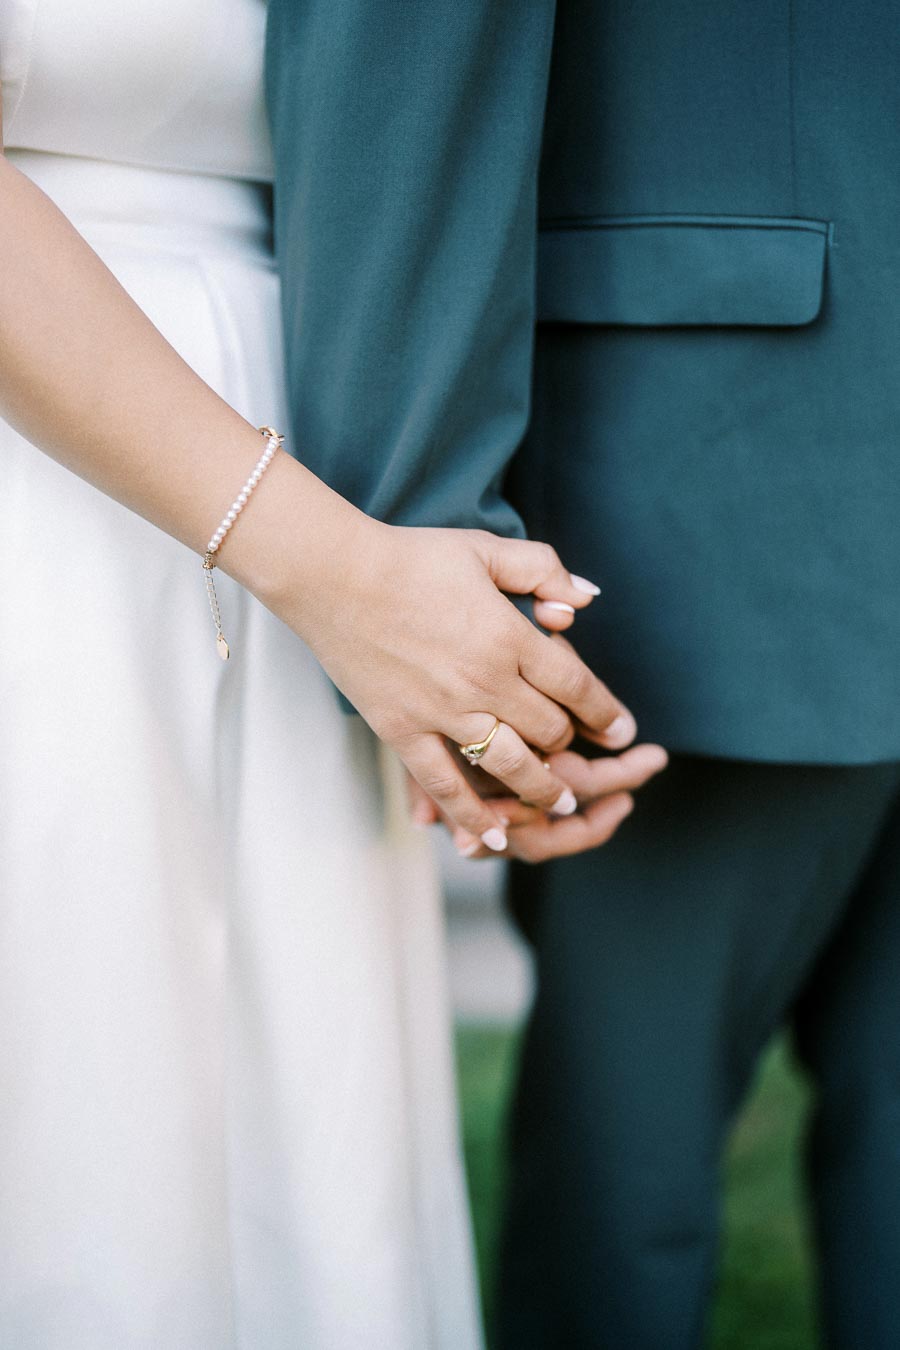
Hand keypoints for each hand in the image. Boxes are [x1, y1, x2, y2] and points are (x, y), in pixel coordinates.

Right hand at [277, 517, 635, 853]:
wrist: (333, 575)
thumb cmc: (411, 556)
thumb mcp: (485, 548)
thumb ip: (543, 569)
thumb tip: (586, 601)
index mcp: (508, 636)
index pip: (576, 686)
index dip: (606, 713)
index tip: (623, 731)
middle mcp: (484, 681)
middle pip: (549, 730)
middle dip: (572, 745)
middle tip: (579, 755)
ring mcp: (442, 712)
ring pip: (510, 766)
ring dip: (541, 788)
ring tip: (558, 801)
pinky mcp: (403, 732)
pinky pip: (444, 785)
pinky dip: (470, 816)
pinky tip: (490, 838)